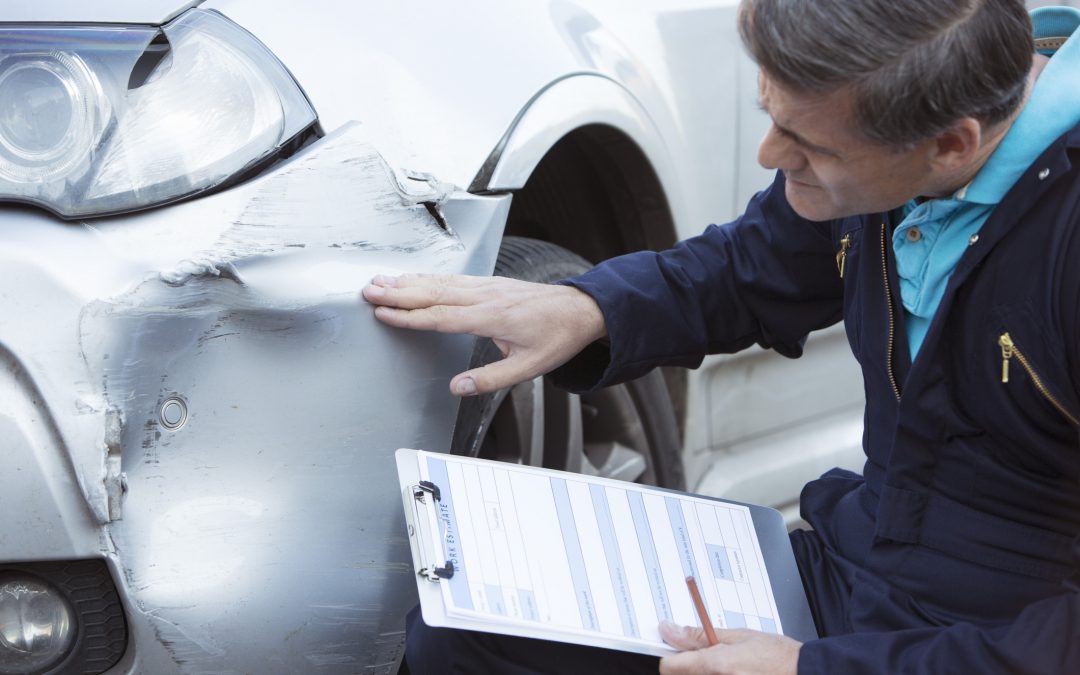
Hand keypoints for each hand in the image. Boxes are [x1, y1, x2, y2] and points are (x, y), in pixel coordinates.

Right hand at [362, 273, 605, 395]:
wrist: (581, 309)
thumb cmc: (557, 337)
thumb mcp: (528, 367)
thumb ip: (490, 379)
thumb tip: (457, 388)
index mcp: (492, 317)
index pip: (440, 316)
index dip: (409, 316)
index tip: (383, 313)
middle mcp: (485, 296)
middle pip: (433, 293)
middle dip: (398, 292)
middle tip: (368, 291)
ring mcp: (487, 286)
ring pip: (440, 282)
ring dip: (408, 281)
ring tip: (380, 281)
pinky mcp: (490, 283)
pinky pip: (452, 278)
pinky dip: (428, 277)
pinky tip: (413, 278)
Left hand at [658, 622, 800, 674]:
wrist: (804, 673)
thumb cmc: (777, 656)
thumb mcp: (737, 636)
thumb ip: (699, 636)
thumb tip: (671, 630)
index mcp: (715, 667)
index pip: (669, 666)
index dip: (671, 656)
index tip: (676, 651)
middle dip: (691, 666)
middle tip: (713, 657)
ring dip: (706, 673)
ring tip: (729, 667)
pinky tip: (735, 674)